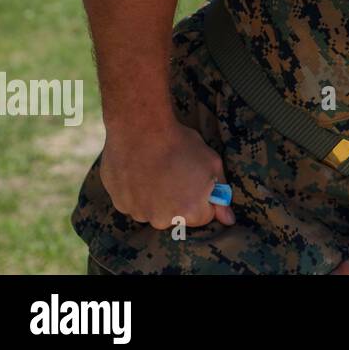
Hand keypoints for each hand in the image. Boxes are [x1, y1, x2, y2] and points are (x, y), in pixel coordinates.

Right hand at [101, 120, 234, 230]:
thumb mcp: (212, 164)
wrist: (142, 129)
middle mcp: (163, 219)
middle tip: (175, 173)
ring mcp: (138, 213)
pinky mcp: (120, 204)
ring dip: (155, 197)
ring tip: (156, 170)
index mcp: (189, 212)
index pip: (203, 215)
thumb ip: (221, 194)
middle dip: (179, 199)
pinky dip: (136, 192)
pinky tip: (139, 171)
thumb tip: (229, 219)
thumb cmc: (181, 144)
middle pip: (176, 215)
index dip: (202, 197)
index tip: (196, 180)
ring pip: (152, 209)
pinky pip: (133, 202)